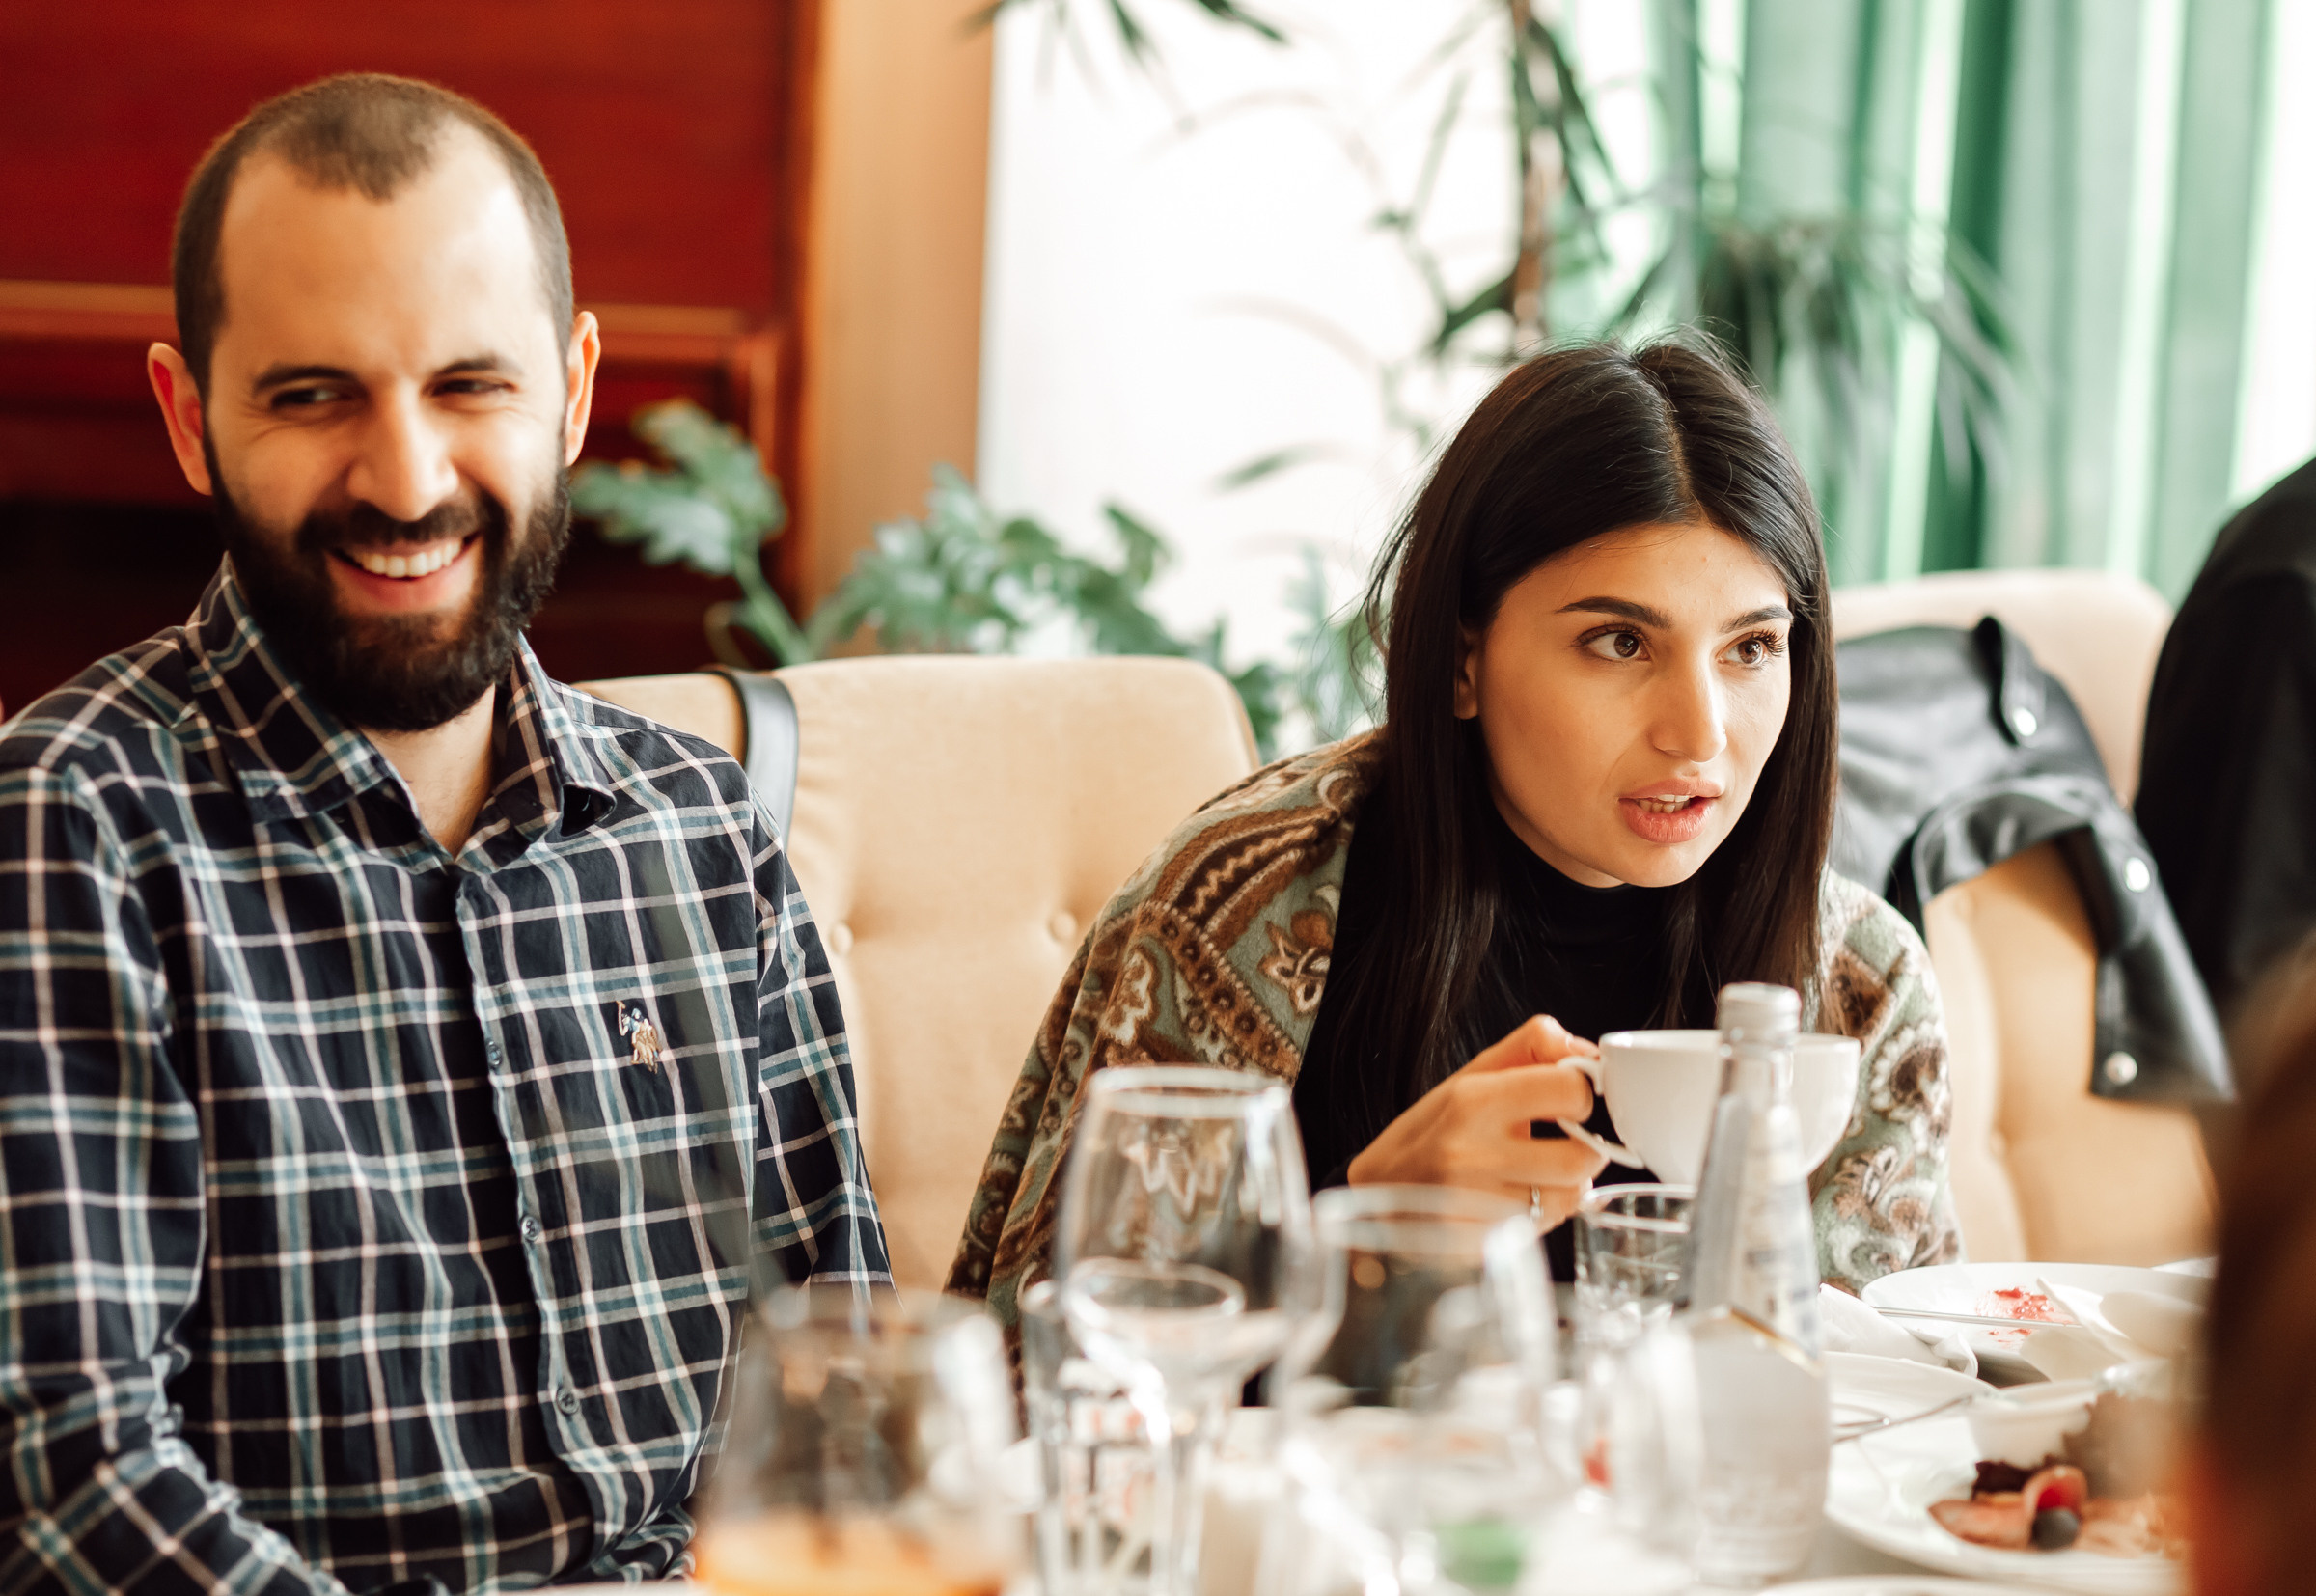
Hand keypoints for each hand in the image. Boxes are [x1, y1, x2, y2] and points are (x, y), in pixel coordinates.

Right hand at [1344, 1014, 1608, 1229]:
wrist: (1376, 1190)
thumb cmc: (1429, 1130)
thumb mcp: (1470, 1075)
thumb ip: (1532, 1046)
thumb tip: (1590, 1052)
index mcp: (1472, 1101)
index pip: (1571, 1091)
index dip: (1581, 1095)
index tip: (1568, 1101)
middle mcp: (1472, 1153)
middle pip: (1581, 1158)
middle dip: (1585, 1150)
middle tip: (1568, 1144)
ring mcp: (1475, 1205)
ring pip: (1568, 1199)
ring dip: (1564, 1187)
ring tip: (1535, 1173)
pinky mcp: (1480, 1243)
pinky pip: (1543, 1228)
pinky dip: (1541, 1214)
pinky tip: (1515, 1199)